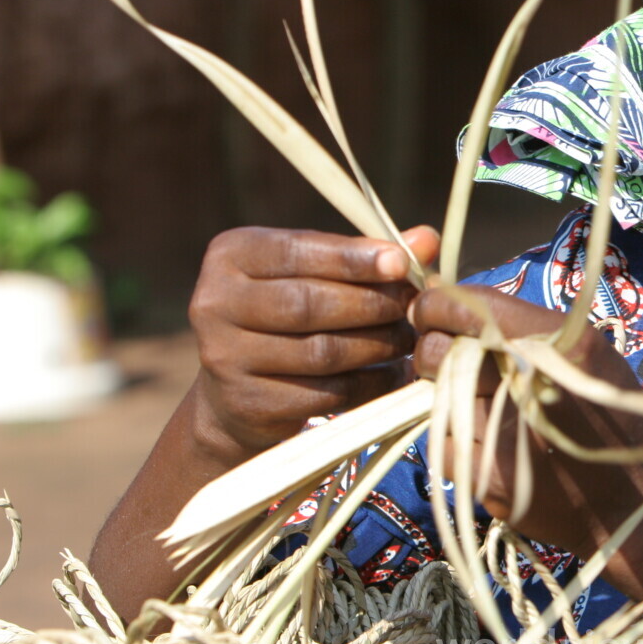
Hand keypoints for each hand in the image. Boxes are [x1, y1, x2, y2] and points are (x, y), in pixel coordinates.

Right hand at [187, 225, 437, 461]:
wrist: (237, 393)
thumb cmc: (288, 314)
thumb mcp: (318, 272)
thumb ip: (367, 254)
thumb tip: (428, 240)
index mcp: (231, 254)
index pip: (299, 250)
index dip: (354, 259)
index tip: (401, 263)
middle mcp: (214, 302)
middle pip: (310, 303)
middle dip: (373, 304)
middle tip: (416, 307)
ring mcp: (223, 357)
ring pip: (321, 352)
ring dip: (378, 345)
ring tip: (409, 339)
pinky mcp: (246, 403)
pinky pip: (323, 394)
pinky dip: (369, 384)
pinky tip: (394, 374)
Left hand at [410, 285, 642, 554]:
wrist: (629, 500)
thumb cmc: (612, 417)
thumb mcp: (588, 352)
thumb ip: (522, 324)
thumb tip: (446, 293)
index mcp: (557, 340)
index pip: (465, 306)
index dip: (436, 305)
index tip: (431, 311)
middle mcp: (526, 380)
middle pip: (435, 350)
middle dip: (432, 351)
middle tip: (449, 360)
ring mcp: (501, 430)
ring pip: (431, 395)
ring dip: (441, 393)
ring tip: (472, 400)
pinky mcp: (483, 474)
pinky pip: (439, 439)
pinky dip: (452, 435)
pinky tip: (482, 438)